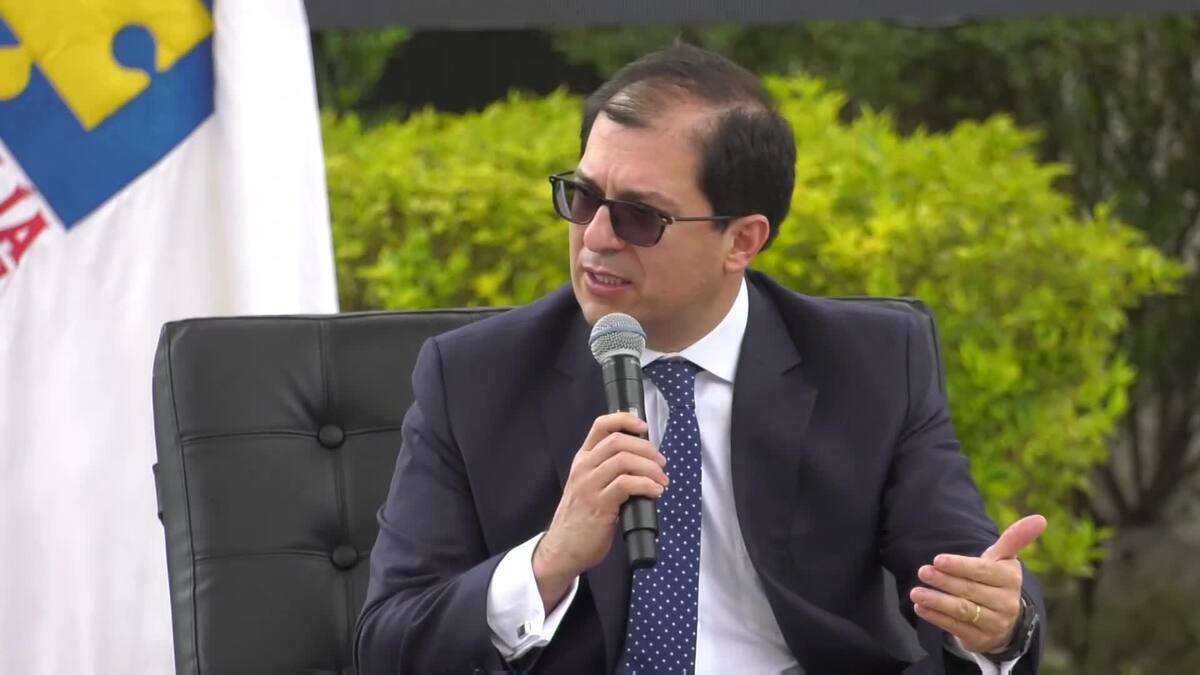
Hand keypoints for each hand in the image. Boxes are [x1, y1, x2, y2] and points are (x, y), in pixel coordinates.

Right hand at [533, 412, 667, 610]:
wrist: (562, 549)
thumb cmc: (580, 519)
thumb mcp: (588, 486)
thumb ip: (607, 471)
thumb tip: (642, 460)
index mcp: (583, 460)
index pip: (601, 425)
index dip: (625, 420)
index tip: (644, 427)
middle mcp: (584, 468)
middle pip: (618, 441)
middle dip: (647, 449)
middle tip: (661, 463)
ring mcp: (589, 486)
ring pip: (624, 460)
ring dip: (650, 468)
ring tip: (661, 481)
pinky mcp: (599, 505)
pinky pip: (627, 484)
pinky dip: (646, 485)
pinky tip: (655, 492)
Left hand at [910, 514, 1046, 654]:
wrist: (1005, 619)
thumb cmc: (996, 579)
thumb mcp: (1003, 559)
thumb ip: (1015, 538)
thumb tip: (1040, 518)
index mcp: (1011, 579)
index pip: (983, 571)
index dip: (960, 566)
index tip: (938, 559)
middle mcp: (1006, 603)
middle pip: (969, 590)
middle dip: (944, 581)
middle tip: (923, 571)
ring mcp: (995, 624)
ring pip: (962, 610)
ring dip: (936, 601)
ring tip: (915, 593)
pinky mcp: (980, 639)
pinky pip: (955, 628)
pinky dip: (935, 618)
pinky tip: (921, 608)